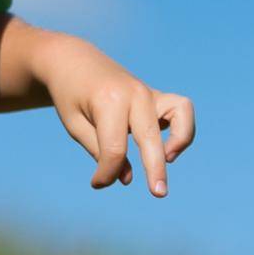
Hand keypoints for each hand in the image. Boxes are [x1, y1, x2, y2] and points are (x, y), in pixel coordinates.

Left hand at [35, 34, 195, 198]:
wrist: (73, 61)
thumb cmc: (70, 95)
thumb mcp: (75, 124)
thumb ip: (100, 151)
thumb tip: (128, 179)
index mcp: (108, 101)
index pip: (114, 148)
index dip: (107, 172)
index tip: (96, 182)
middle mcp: (133, 94)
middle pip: (149, 137)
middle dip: (155, 168)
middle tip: (158, 194)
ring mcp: (148, 92)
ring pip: (181, 113)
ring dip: (181, 139)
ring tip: (168, 158)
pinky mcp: (155, 95)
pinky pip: (181, 109)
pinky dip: (182, 128)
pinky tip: (167, 147)